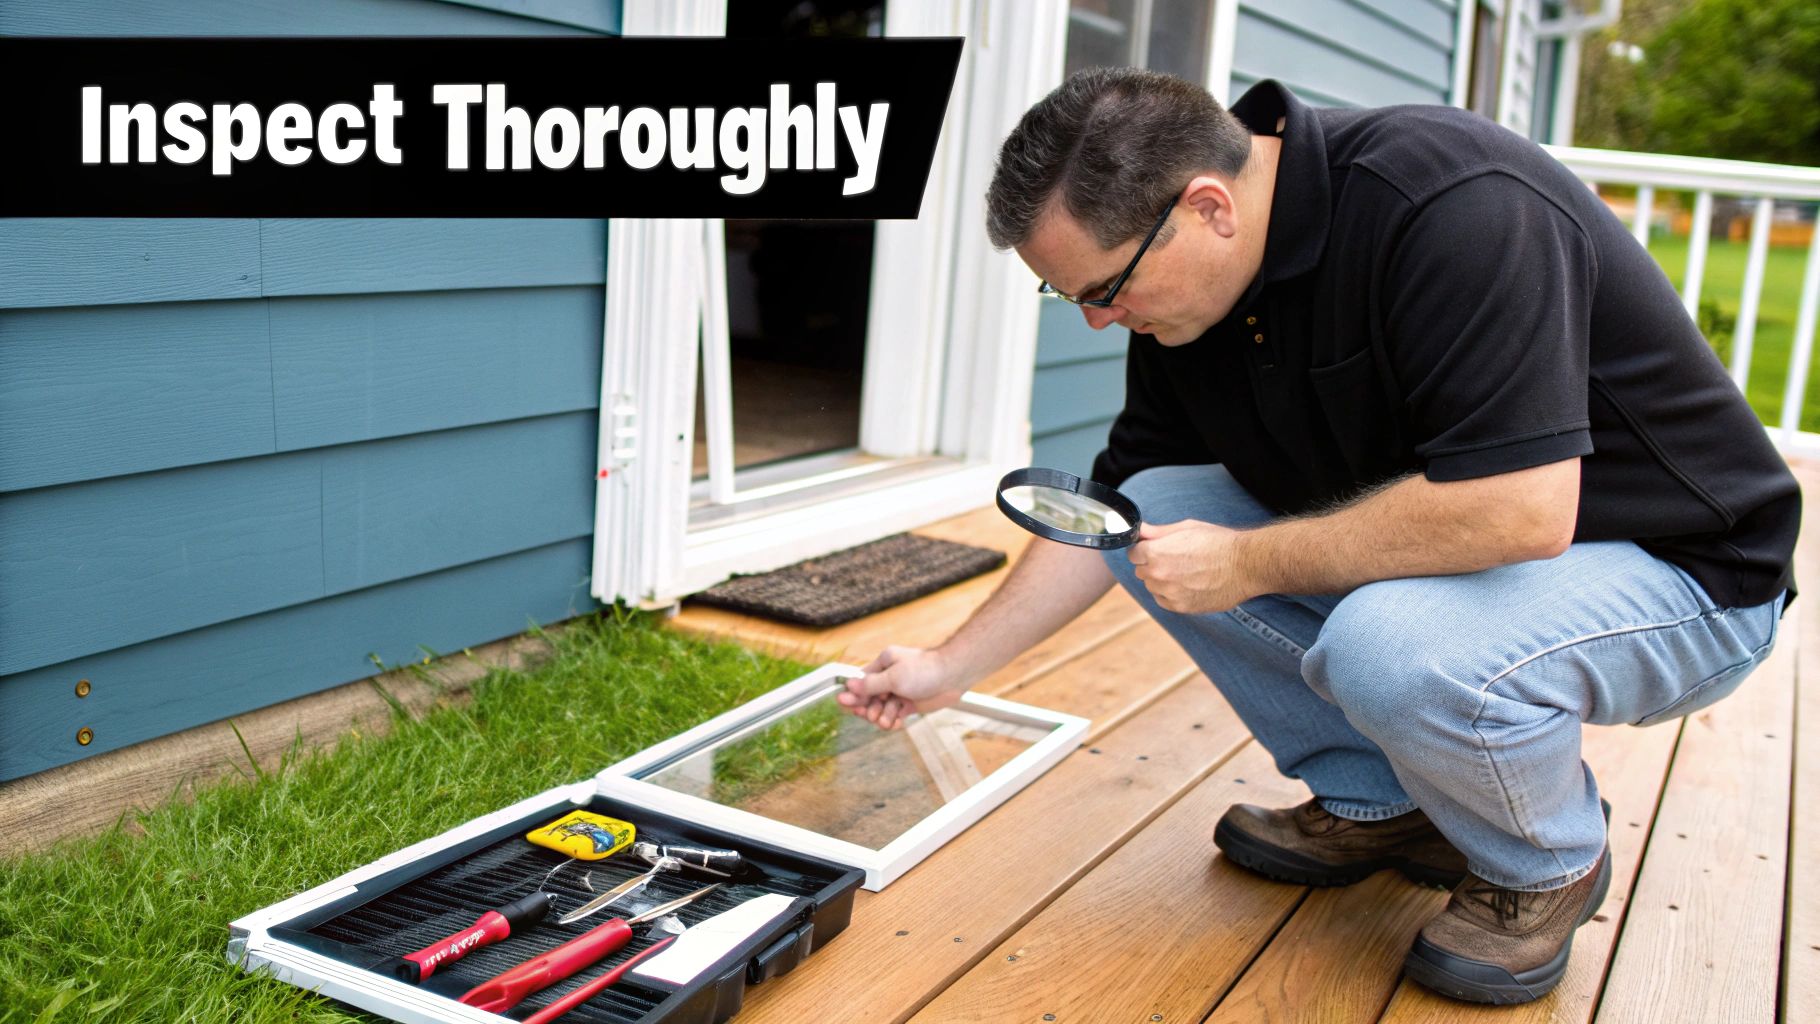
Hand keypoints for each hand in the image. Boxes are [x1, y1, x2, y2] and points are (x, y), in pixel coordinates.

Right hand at [835, 645, 965, 729]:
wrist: (952, 676)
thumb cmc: (924, 669)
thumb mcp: (893, 677)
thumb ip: (871, 684)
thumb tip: (849, 685)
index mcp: (883, 664)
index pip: (862, 681)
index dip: (854, 694)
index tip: (845, 704)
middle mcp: (890, 677)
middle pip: (870, 697)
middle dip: (868, 708)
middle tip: (870, 715)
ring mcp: (900, 691)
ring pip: (882, 708)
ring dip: (882, 716)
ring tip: (887, 721)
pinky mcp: (910, 703)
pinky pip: (895, 714)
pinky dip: (893, 720)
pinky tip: (895, 724)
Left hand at [1127, 519, 1257, 613]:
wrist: (1245, 565)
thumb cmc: (1218, 542)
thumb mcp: (1186, 528)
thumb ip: (1158, 532)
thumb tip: (1140, 531)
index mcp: (1156, 552)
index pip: (1133, 554)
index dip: (1144, 549)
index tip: (1155, 548)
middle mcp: (1158, 575)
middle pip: (1141, 570)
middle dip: (1152, 564)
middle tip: (1175, 558)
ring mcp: (1169, 593)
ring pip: (1152, 587)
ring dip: (1161, 580)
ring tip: (1185, 571)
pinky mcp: (1180, 607)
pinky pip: (1163, 600)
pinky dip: (1170, 594)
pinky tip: (1188, 584)